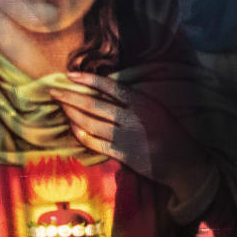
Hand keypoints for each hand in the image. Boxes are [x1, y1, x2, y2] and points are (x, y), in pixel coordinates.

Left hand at [49, 72, 212, 200]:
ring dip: (72, 113)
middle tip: (53, 90)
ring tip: (60, 106)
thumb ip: (132, 100)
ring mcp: (126, 136)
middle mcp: (132, 117)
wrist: (183, 161)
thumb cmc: (168, 131)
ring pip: (90, 122)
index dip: (87, 80)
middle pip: (94, 104)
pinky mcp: (122, 154)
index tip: (69, 75)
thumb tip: (103, 90)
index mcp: (142, 102)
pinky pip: (95, 142)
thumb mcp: (155, 108)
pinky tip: (72, 127)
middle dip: (70, 96)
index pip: (109, 87)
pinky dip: (81, 134)